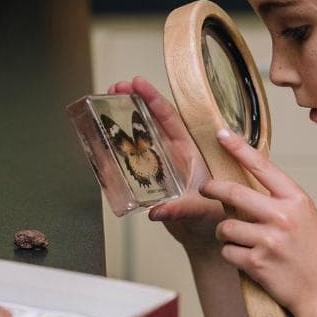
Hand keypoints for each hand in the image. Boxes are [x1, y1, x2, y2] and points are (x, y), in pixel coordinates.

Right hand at [107, 77, 225, 249]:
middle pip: (151, 118)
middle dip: (134, 99)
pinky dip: (118, 144)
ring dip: (124, 117)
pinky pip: (131, 155)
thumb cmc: (212, 217)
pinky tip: (104, 136)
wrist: (205, 234)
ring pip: (140, 133)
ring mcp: (160, 162)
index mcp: (189, 151)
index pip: (169, 118)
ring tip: (107, 101)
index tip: (138, 82)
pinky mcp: (149, 175)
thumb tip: (157, 210)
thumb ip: (181, 209)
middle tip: (115, 87)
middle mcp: (173, 152)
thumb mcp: (201, 210)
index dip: (153, 98)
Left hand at [199, 129, 316, 316]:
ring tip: (238, 239)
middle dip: (212, 188)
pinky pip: (227, 251)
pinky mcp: (257, 262)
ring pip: (225, 226)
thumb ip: (280, 201)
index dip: (238, 148)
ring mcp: (269, 240)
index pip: (261, 166)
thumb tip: (246, 187)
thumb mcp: (305, 217)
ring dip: (224, 233)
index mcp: (296, 200)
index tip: (220, 134)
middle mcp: (282, 216)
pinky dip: (232, 255)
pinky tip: (247, 259)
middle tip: (205, 188)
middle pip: (233, 192)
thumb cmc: (315, 254)